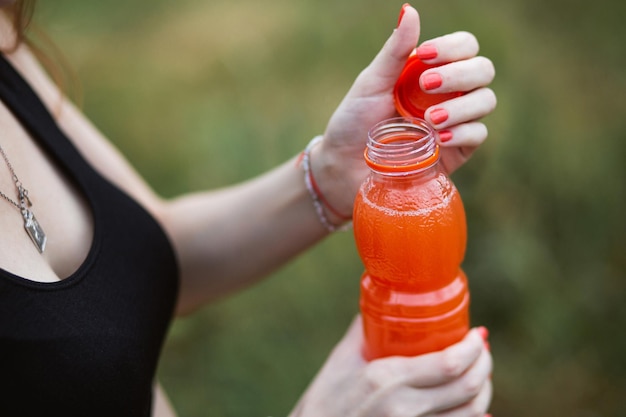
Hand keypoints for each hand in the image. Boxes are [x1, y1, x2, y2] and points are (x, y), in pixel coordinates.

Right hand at [290, 316, 492, 416]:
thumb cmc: (324, 400)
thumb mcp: (341, 360)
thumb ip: (364, 328)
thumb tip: (383, 299)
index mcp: (387, 379)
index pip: (449, 363)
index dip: (473, 349)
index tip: (477, 335)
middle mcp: (404, 408)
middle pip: (467, 388)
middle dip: (484, 366)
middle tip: (482, 351)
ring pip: (471, 414)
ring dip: (483, 392)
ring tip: (479, 374)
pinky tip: (474, 408)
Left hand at [310, 4, 495, 219]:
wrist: (343, 167)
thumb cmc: (353, 123)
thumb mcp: (371, 84)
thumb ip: (394, 52)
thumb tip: (410, 9)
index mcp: (430, 71)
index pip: (464, 46)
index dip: (453, 47)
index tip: (424, 55)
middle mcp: (447, 94)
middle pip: (483, 70)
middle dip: (460, 74)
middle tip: (427, 85)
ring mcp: (454, 122)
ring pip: (486, 101)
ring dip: (463, 106)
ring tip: (430, 119)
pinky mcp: (455, 152)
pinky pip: (478, 135)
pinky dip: (463, 132)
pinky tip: (439, 137)